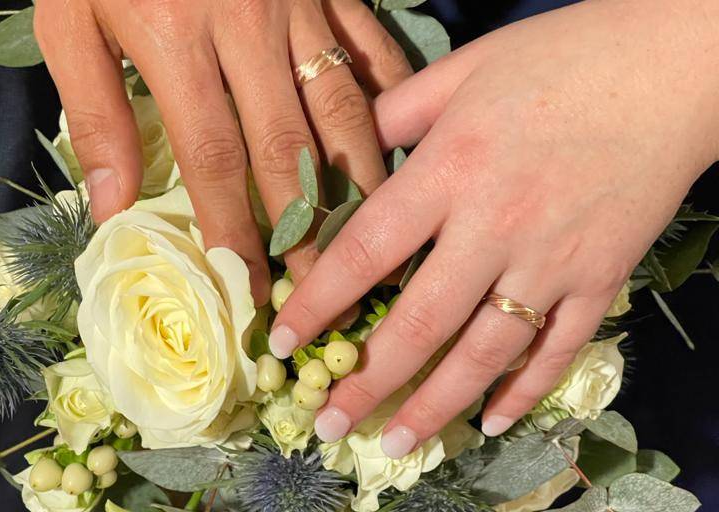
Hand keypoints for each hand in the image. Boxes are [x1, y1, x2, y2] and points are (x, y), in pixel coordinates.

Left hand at [33, 0, 411, 303]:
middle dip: (303, 225)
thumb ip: (96, 114)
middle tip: (322, 286)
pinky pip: (373, 49)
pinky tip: (404, 147)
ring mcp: (300, 9)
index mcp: (177, 40)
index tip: (251, 286)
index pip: (215, 160)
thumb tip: (113, 208)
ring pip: (341, 110)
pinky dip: (392, 101)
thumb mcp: (71, 19)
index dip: (235, 231)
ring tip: (372, 239)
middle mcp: (249, 32)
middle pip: (287, 149)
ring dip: (357, 181)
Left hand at [272, 0, 718, 456]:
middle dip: (366, 381)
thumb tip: (342, 155)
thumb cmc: (561, 59)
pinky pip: (558, 349)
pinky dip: (525, 391)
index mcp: (451, 170)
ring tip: (394, 443)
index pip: (364, 252)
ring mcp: (552, 261)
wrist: (671, 68)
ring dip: (434, 405)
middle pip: (419, 324)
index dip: (317, 304)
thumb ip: (395, 115)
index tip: (284, 345)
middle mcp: (495, 227)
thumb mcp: (464, 71)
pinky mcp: (600, 279)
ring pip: (484, 353)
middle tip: (327, 423)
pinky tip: (491, 421)